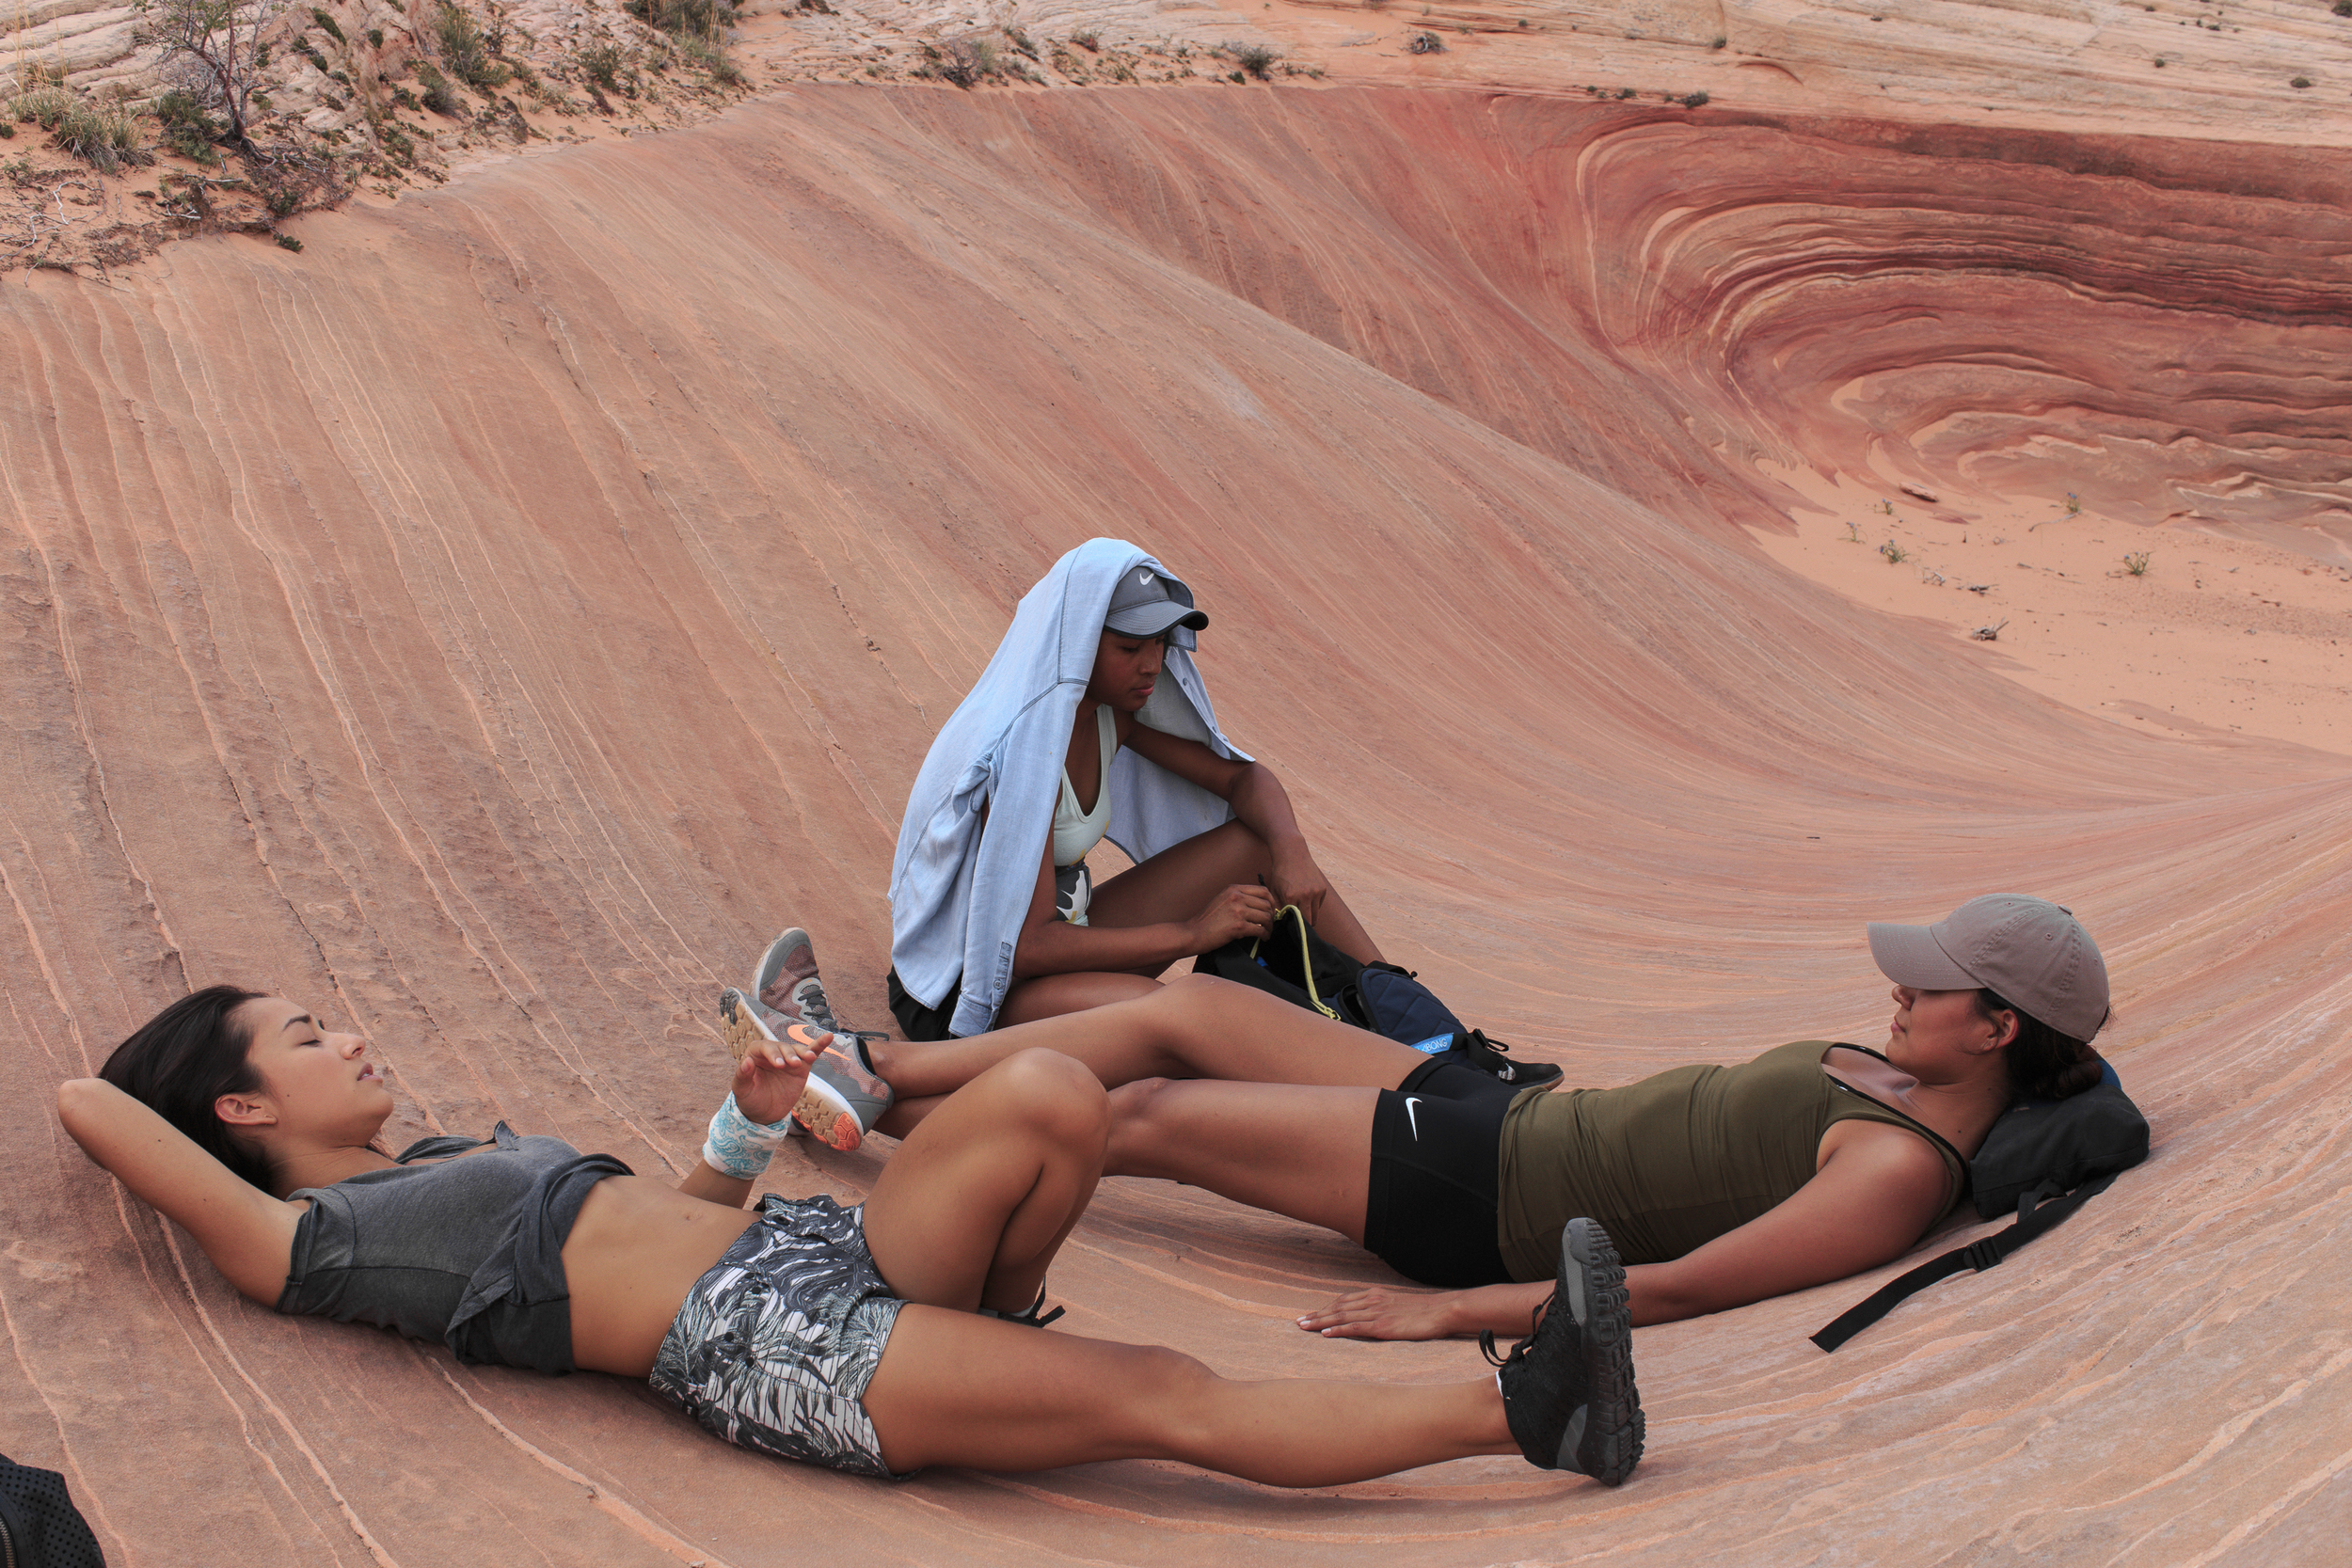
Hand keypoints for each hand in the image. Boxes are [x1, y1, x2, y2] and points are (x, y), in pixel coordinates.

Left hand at [730, 1025, 817, 1125]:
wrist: (764, 1113)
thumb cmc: (750, 1098)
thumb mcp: (741, 1089)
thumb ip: (743, 1075)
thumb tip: (746, 1061)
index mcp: (755, 1054)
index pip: (764, 1047)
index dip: (772, 1053)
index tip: (779, 1064)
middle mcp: (773, 1053)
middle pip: (782, 1048)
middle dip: (788, 1054)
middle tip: (792, 1065)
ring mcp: (788, 1059)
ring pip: (797, 1050)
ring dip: (803, 1052)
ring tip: (807, 1059)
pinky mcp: (801, 1067)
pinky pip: (811, 1052)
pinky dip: (820, 1045)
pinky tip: (829, 1037)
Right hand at [1189, 882, 1277, 949]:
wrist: (1193, 933)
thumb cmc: (1206, 920)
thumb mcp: (1222, 900)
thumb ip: (1238, 898)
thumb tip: (1258, 904)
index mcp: (1234, 889)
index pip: (1263, 891)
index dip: (1272, 902)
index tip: (1271, 910)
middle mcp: (1237, 897)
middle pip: (1267, 904)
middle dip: (1271, 916)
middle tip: (1270, 924)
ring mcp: (1238, 911)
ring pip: (1266, 916)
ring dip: (1269, 926)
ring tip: (1267, 932)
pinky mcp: (1239, 926)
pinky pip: (1260, 929)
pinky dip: (1265, 935)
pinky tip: (1263, 938)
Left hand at [1266, 846, 1332, 927]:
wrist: (1293, 853)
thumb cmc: (1280, 872)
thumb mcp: (1274, 889)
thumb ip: (1276, 907)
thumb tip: (1279, 923)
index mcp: (1291, 897)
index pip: (1294, 921)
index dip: (1292, 927)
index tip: (1290, 929)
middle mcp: (1305, 895)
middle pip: (1308, 922)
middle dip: (1303, 926)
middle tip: (1297, 927)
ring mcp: (1316, 892)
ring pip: (1316, 915)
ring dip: (1309, 917)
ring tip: (1301, 915)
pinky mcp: (1323, 889)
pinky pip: (1319, 905)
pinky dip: (1314, 906)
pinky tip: (1306, 900)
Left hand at [1295, 1285, 1459, 1341]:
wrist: (1443, 1311)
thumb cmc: (1425, 1312)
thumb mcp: (1400, 1306)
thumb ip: (1384, 1310)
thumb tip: (1373, 1320)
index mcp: (1376, 1295)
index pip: (1344, 1300)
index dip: (1325, 1307)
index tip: (1310, 1314)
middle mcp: (1373, 1301)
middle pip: (1338, 1307)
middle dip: (1316, 1314)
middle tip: (1298, 1322)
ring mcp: (1377, 1313)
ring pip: (1341, 1315)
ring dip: (1320, 1321)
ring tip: (1303, 1327)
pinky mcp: (1383, 1326)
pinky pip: (1355, 1327)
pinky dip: (1337, 1330)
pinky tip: (1325, 1334)